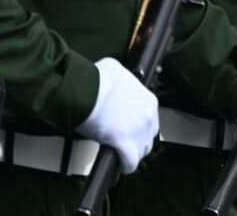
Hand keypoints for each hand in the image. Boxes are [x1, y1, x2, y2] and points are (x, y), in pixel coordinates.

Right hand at [77, 58, 158, 174]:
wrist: (85, 91)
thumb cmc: (96, 80)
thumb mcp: (115, 69)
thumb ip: (122, 77)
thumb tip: (116, 79)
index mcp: (148, 100)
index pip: (151, 120)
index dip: (139, 126)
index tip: (129, 128)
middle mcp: (148, 116)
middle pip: (149, 136)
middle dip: (137, 140)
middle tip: (124, 142)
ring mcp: (139, 131)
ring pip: (142, 150)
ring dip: (132, 153)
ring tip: (121, 153)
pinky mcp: (126, 145)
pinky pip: (130, 163)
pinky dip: (125, 166)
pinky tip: (119, 165)